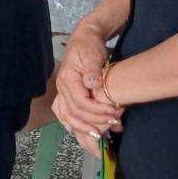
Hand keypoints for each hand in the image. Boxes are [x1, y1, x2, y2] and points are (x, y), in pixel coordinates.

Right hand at [52, 25, 121, 147]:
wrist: (84, 39)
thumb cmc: (89, 46)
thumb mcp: (93, 54)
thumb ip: (92, 70)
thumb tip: (93, 83)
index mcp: (67, 79)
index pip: (80, 103)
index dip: (97, 111)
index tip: (115, 114)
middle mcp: (62, 88)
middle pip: (72, 114)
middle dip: (93, 123)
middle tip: (113, 126)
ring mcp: (62, 93)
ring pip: (66, 117)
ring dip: (82, 130)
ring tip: (99, 139)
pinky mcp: (67, 96)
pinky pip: (66, 115)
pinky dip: (74, 126)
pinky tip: (86, 133)